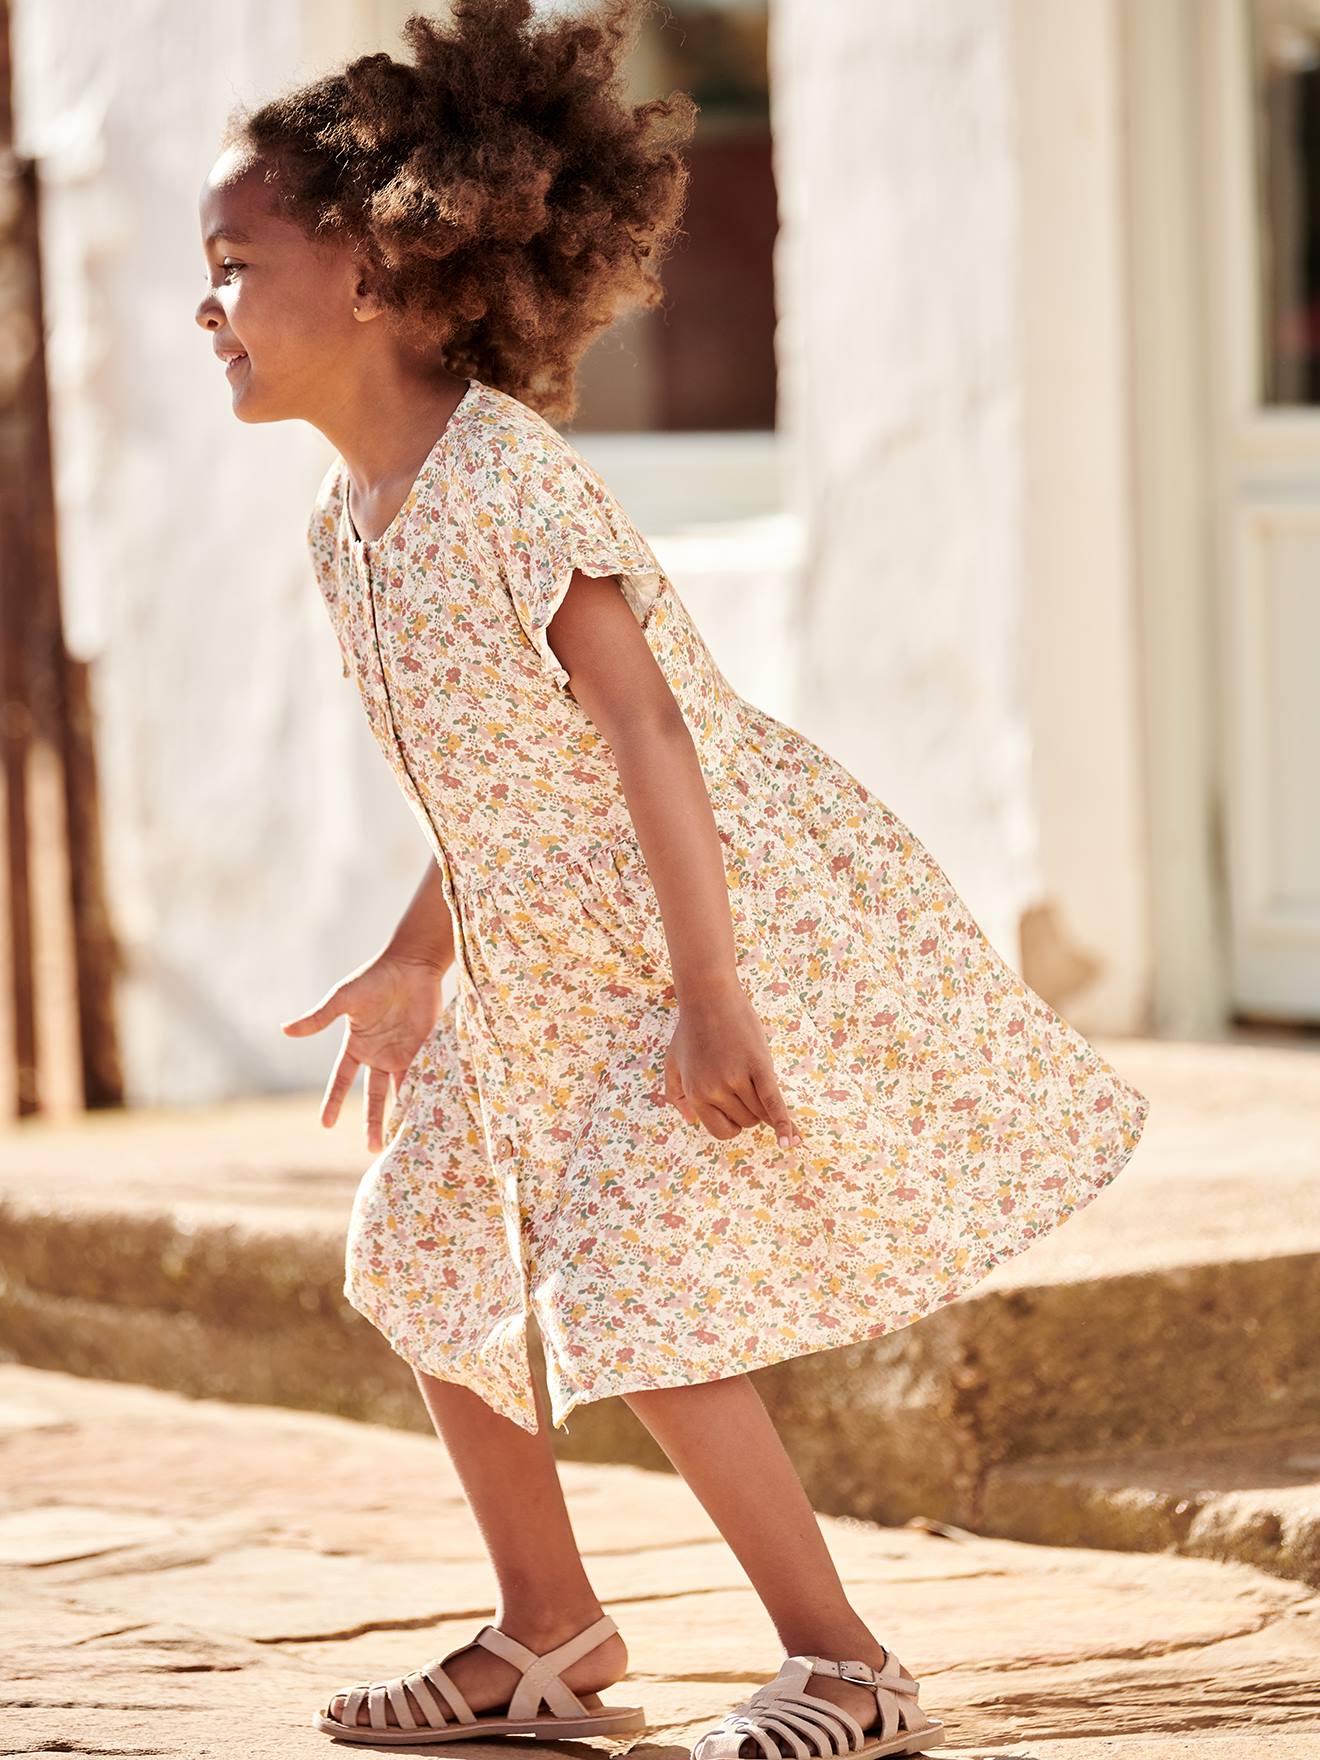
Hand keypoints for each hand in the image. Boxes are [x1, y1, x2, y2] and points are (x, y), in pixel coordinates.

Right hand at [279, 950, 445, 1151]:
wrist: (411, 964)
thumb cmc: (374, 978)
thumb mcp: (343, 999)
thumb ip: (319, 1019)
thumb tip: (285, 1030)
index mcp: (357, 1045)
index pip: (341, 1080)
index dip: (333, 1102)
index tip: (325, 1125)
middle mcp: (379, 1054)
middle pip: (374, 1096)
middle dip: (372, 1121)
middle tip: (372, 1148)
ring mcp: (403, 1053)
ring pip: (401, 1091)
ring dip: (401, 1114)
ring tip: (402, 1140)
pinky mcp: (425, 1047)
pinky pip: (423, 1076)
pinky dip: (424, 1094)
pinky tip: (425, 1115)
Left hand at [664, 977, 804, 1149]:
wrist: (709, 997)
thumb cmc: (691, 1030)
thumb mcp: (673, 1063)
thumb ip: (675, 1094)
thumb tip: (690, 1120)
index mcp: (695, 1094)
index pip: (722, 1131)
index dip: (732, 1122)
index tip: (734, 1106)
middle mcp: (713, 1090)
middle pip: (746, 1121)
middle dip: (749, 1108)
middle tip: (743, 1080)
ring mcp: (736, 1078)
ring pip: (761, 1113)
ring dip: (764, 1103)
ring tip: (753, 1075)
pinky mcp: (758, 1065)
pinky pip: (774, 1103)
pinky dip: (785, 1124)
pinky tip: (792, 1142)